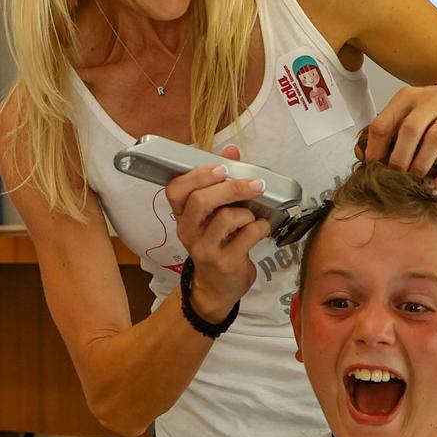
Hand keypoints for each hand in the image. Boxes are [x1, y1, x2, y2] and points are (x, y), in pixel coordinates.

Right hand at [163, 144, 266, 318]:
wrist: (217, 287)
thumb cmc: (217, 242)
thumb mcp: (214, 214)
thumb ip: (221, 181)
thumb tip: (232, 150)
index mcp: (182, 215)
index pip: (175, 189)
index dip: (197, 175)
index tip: (221, 168)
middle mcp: (188, 231)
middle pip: (201, 200)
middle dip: (231, 187)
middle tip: (255, 184)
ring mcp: (205, 249)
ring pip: (226, 217)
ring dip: (247, 212)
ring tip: (253, 217)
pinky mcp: (225, 262)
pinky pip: (248, 236)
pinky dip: (261, 228)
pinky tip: (261, 229)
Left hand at [364, 82, 436, 192]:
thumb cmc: (429, 109)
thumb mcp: (404, 110)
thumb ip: (385, 129)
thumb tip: (362, 155)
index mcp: (407, 97)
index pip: (383, 123)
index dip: (374, 149)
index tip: (372, 167)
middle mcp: (430, 102)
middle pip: (410, 129)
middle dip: (399, 158)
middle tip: (395, 177)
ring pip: (435, 139)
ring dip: (421, 165)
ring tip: (415, 183)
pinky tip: (435, 189)